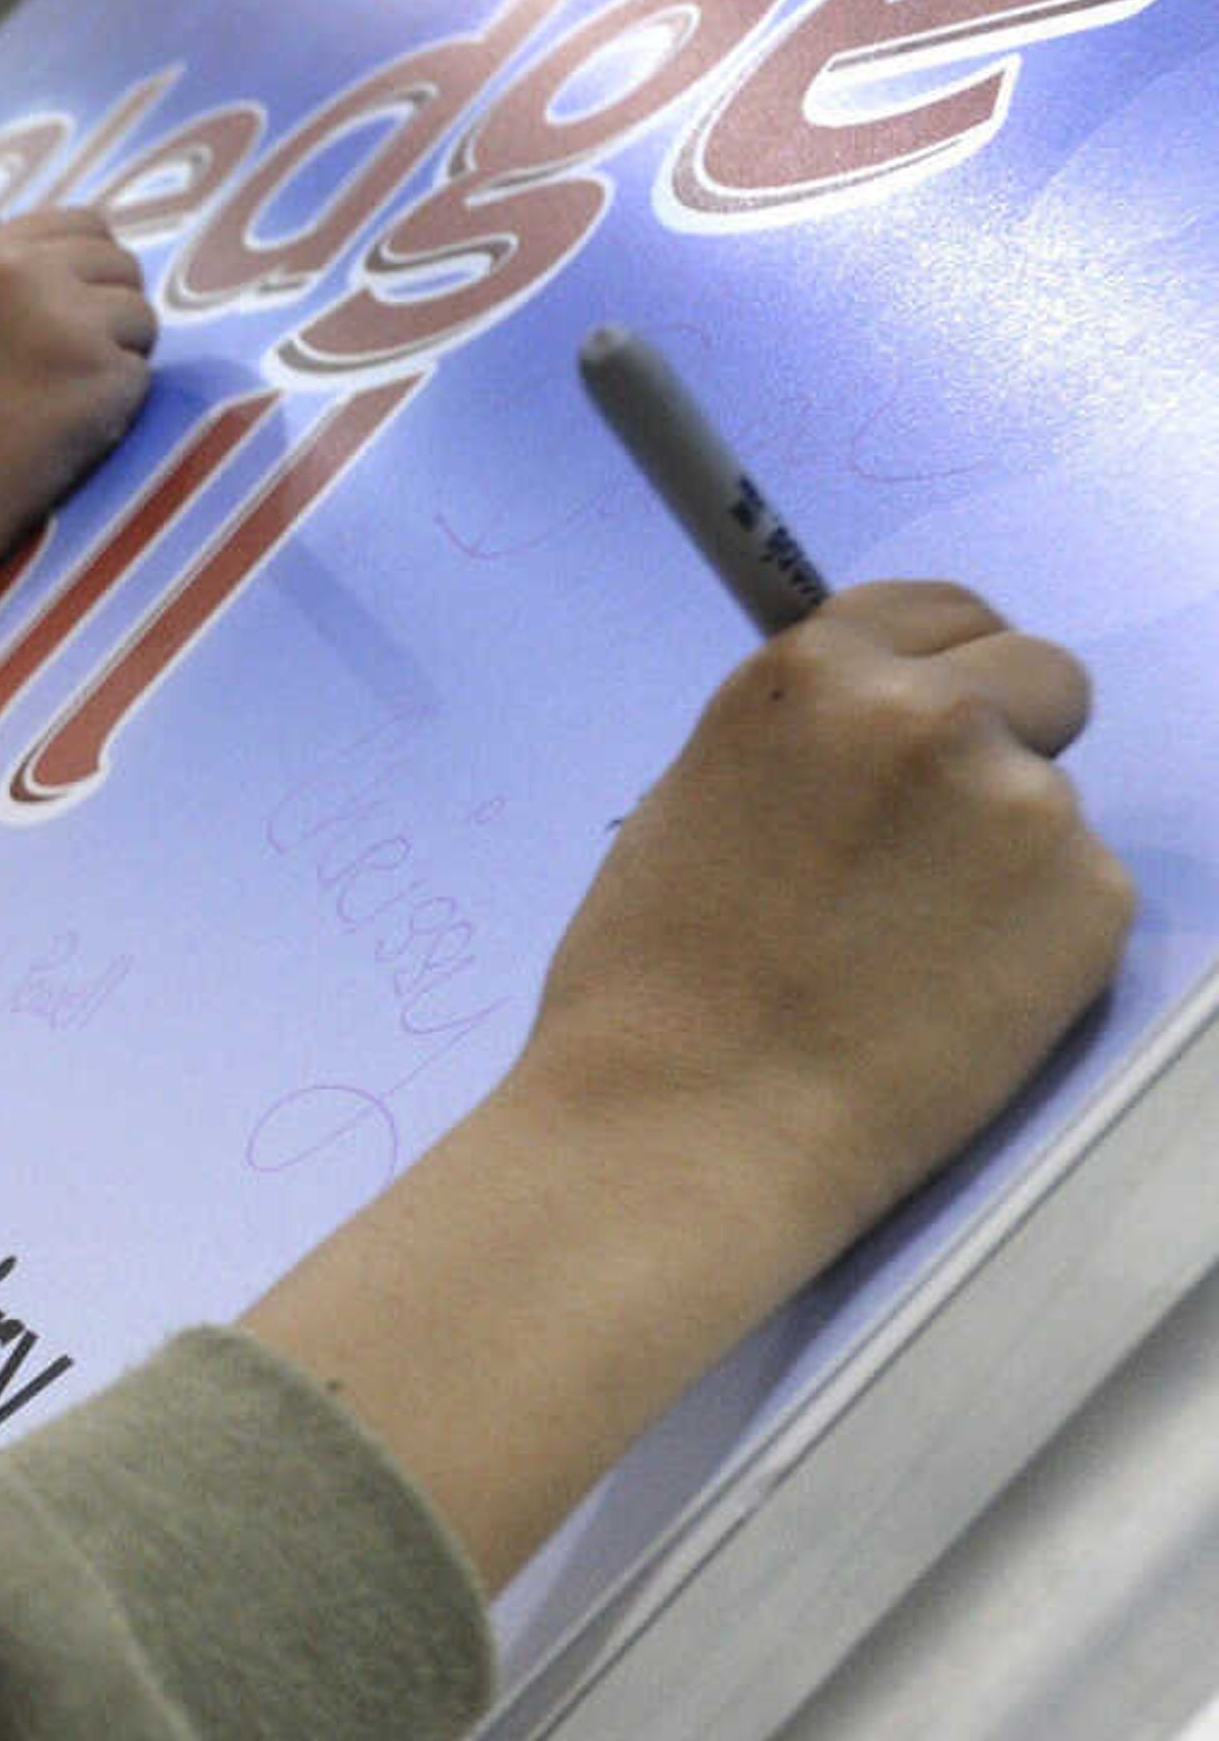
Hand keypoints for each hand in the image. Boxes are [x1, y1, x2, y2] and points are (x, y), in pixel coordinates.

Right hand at [0, 207, 156, 524]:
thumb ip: (20, 280)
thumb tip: (98, 264)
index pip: (88, 223)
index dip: (93, 269)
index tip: (74, 311)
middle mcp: (33, 273)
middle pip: (124, 267)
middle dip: (109, 314)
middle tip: (61, 370)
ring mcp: (72, 320)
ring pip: (141, 318)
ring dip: (116, 360)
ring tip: (55, 401)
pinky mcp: (104, 372)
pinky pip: (141, 376)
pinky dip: (116, 407)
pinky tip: (63, 430)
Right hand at [515, 580, 1131, 1259]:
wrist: (690, 1130)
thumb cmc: (648, 988)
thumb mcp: (687, 806)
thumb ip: (796, 747)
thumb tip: (859, 748)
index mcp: (814, 677)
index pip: (940, 610)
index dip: (939, 667)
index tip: (929, 723)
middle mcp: (934, 715)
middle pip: (1041, 675)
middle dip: (1006, 737)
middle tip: (938, 843)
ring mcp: (1026, 807)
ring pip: (1050, 803)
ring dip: (1003, 856)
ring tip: (905, 955)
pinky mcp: (1093, 903)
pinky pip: (1081, 895)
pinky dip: (1033, 941)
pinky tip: (945, 1001)